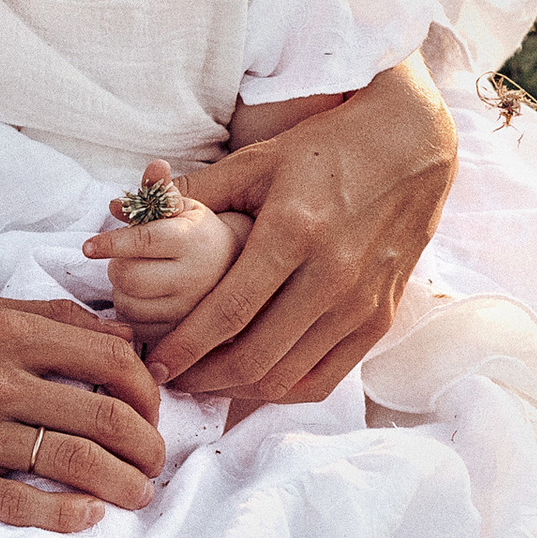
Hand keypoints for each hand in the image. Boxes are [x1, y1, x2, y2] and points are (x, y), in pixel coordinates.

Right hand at [0, 296, 165, 532]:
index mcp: (8, 333)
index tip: (151, 411)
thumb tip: (122, 339)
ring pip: (76, 463)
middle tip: (154, 461)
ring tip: (138, 494)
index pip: (113, 362)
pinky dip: (67, 516)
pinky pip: (22, 505)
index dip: (148, 391)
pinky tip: (87, 517)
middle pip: (106, 416)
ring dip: (123, 484)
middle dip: (147, 445)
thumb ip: (49, 319)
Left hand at [83, 163, 244, 332]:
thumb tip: (128, 191)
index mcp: (194, 239)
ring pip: (128, 306)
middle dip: (117, 266)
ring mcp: (192, 312)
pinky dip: (132, 315)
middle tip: (127, 259)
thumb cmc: (200, 234)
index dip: (110, 243)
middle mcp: (197, 278)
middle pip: (128, 277)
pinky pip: (137, 330)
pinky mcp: (185, 335)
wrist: (240, 272)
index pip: (143, 242)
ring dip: (122, 292)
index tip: (88, 247)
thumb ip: (156, 192)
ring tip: (141, 278)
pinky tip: (147, 300)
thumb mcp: (184, 206)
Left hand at [146, 60, 458, 406]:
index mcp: (293, 232)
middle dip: (201, 378)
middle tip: (169, 377)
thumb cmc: (326, 149)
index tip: (153, 364)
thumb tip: (125, 210)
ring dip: (236, 390)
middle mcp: (330, 275)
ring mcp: (360, 303)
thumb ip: (197, 195)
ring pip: (287, 377)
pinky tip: (251, 380)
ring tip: (203, 380)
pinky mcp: (379, 320)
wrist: (411, 147)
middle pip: (254, 358)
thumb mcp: (258, 161)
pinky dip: (281, 391)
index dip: (184, 348)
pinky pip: (324, 379)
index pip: (227, 312)